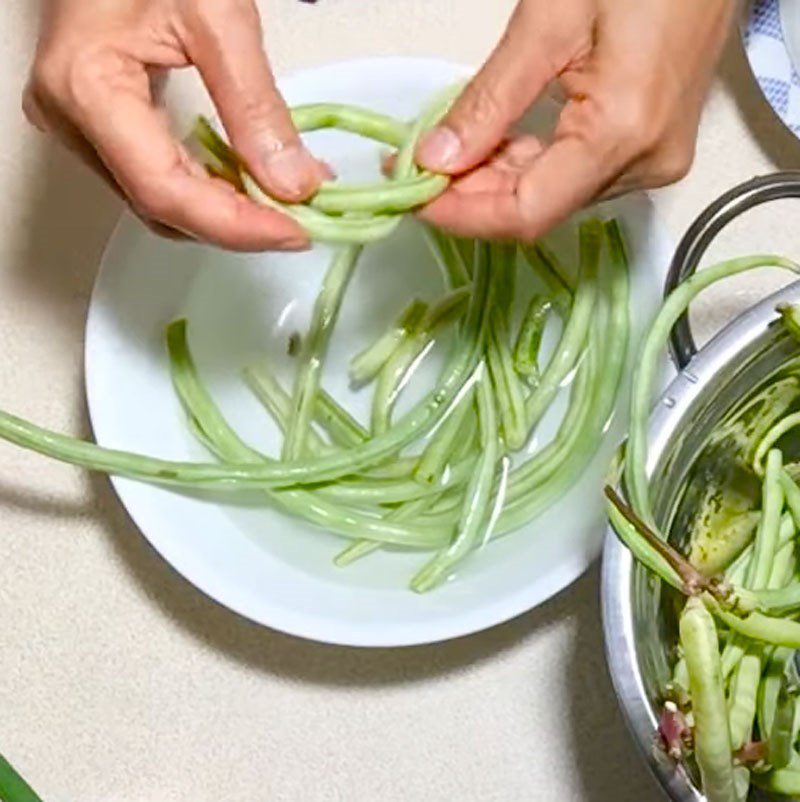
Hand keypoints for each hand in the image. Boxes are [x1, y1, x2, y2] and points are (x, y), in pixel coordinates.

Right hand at [24, 0, 323, 250]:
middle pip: (162, 206)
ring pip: (161, 202)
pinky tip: (252, 182)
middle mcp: (73, 121)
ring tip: (285, 204)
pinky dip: (210, 188)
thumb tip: (294, 184)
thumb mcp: (216, 16)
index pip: (165, 191)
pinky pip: (159, 176)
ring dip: (227, 212)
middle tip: (301, 221)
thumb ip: (255, 104)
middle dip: (237, 224)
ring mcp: (81, 126)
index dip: (235, 225)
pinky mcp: (99, 124)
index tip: (295, 232)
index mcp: (87, 89)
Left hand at [415, 0, 732, 239]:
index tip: (411, 195)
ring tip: (445, 152)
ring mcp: (651, 161)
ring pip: (551, 196)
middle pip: (537, 208)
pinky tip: (492, 146)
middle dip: (469, 195)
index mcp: (623, 133)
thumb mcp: (548, 23)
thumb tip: (435, 160)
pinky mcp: (648, 150)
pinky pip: (573, 176)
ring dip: (493, 181)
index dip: (463, 214)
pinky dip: (526, 166)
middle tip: (415, 167)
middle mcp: (643, 165)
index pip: (527, 211)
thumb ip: (489, 100)